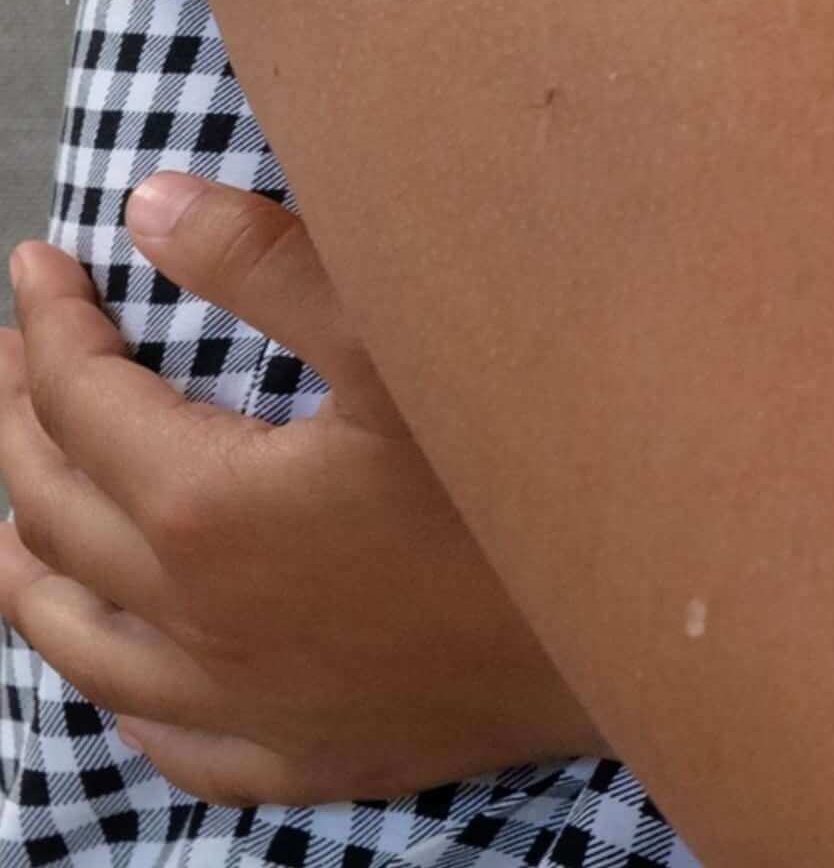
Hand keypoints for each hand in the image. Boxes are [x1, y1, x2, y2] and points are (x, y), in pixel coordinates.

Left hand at [0, 177, 595, 806]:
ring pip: (73, 637)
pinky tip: (126, 662)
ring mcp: (237, 701)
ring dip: (30, 558)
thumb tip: (147, 205)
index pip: (81, 402)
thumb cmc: (532, 471)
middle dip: (21, 418)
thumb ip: (269, 265)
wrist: (644, 626)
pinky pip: (162, 735)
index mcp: (205, 509)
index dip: (51, 325)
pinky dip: (116, 688)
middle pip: (52, 512)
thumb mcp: (409, 338)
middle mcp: (192, 616)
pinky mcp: (299, 754)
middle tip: (21, 353)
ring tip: (23, 507)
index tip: (40, 267)